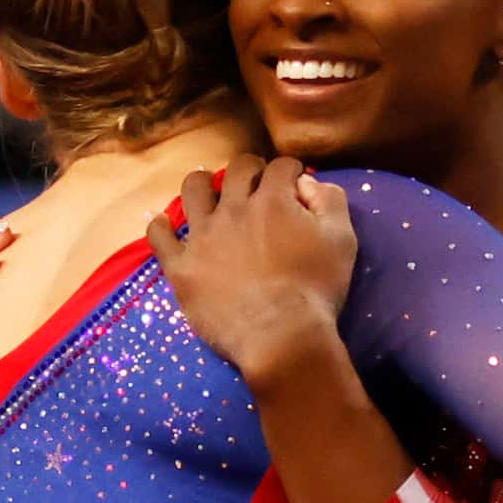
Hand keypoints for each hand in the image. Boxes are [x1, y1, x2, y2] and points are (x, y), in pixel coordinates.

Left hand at [147, 155, 356, 386]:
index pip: (280, 166)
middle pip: (237, 170)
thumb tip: (308, 183)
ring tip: (208, 189)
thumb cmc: (316, 290)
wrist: (281, 336)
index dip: (290, 171)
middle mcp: (234, 209)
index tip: (294, 183)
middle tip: (257, 184)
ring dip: (203, 183)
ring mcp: (203, 237)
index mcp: (273, 200)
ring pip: (193, 190)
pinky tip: (165, 225)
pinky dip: (161, 227)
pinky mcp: (182, 267)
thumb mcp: (342, 241)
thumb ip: (330, 202)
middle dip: (251, 170)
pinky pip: (160, 238)